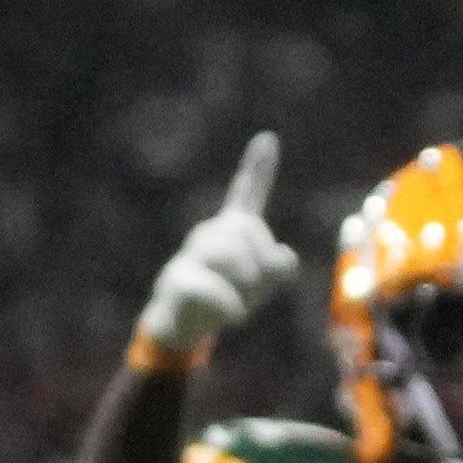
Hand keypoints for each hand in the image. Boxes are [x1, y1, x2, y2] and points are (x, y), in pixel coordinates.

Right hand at [128, 134, 302, 361]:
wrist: (181, 324)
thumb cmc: (225, 299)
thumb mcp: (261, 287)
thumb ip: (279, 269)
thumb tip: (284, 255)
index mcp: (232, 230)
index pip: (248, 194)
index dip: (259, 168)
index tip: (269, 138)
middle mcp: (209, 232)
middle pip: (251, 233)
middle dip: (262, 267)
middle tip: (252, 292)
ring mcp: (191, 252)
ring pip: (234, 258)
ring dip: (247, 288)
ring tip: (238, 304)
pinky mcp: (178, 278)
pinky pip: (215, 289)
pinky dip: (232, 306)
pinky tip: (232, 315)